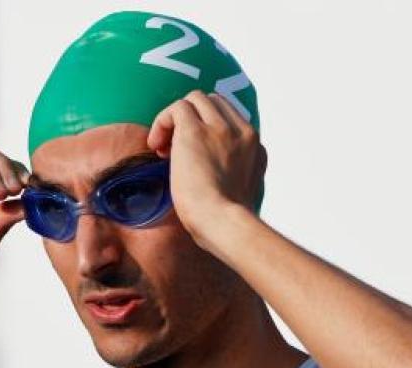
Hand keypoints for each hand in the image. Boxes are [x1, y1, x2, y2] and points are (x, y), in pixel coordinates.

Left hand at [147, 90, 266, 244]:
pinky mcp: (196, 131)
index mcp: (254, 148)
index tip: (191, 158)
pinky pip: (177, 107)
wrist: (222, 223)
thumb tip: (213, 173)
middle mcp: (241, 133)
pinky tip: (156, 147)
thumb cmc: (224, 222)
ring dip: (175, 120)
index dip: (207, 131)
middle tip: (174, 152)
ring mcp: (221, 129)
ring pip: (195, 99)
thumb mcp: (238, 194)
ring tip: (163, 150)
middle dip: (191, 121)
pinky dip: (163, 121)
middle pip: (213, 104)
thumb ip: (233, 175)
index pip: (230, 120)